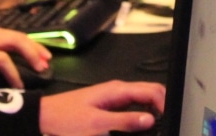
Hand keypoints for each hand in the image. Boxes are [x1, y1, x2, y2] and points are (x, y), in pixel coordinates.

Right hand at [0, 27, 51, 88]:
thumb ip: (5, 48)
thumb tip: (32, 58)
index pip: (20, 36)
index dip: (36, 47)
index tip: (47, 60)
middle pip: (15, 41)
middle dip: (31, 54)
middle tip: (41, 69)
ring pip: (0, 58)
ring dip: (13, 74)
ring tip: (19, 87)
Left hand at [39, 80, 165, 135]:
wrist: (46, 116)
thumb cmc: (66, 117)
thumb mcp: (97, 124)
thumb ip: (124, 121)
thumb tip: (149, 119)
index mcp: (117, 90)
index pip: (151, 91)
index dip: (165, 104)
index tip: (169, 119)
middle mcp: (117, 90)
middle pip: (150, 93)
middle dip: (162, 105)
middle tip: (167, 123)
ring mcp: (114, 97)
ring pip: (142, 100)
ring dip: (152, 110)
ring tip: (158, 124)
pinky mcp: (109, 106)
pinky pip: (132, 107)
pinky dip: (141, 114)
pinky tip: (141, 125)